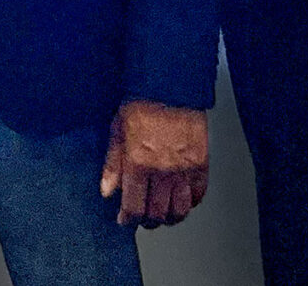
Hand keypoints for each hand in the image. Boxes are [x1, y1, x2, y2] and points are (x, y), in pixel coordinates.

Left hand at [100, 99, 208, 227]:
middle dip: (147, 221)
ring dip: (169, 217)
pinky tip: (181, 200)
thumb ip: (112, 165)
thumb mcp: (117, 131)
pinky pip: (198, 196)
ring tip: (162, 214)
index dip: (128, 218)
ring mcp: (184, 170)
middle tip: (143, 218)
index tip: (125, 220)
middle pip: (157, 213)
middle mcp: (162, 171)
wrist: (170, 86)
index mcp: (138, 163)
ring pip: (179, 210)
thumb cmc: (141, 103)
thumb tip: (107, 191)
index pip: (133, 206)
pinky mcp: (201, 165)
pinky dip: (189, 203)